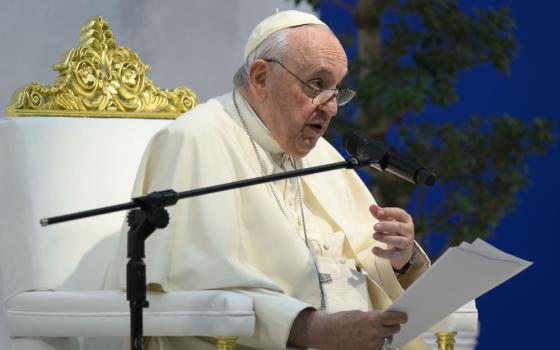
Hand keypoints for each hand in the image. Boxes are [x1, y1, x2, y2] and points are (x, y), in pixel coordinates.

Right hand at [289, 309, 406, 349]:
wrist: (329, 333)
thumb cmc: (342, 320)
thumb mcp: (359, 314)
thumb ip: (373, 317)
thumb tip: (384, 318)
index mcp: (373, 319)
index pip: (395, 318)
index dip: (401, 317)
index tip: (404, 317)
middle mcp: (375, 332)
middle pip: (394, 330)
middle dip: (393, 326)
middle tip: (390, 324)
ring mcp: (372, 344)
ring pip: (387, 340)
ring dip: (384, 336)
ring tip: (375, 332)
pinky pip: (379, 348)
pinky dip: (377, 344)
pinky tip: (369, 340)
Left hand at [370, 204, 414, 269]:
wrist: (402, 248)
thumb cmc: (394, 229)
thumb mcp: (388, 220)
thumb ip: (380, 213)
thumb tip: (371, 206)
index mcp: (406, 219)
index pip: (400, 214)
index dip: (389, 212)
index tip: (379, 212)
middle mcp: (408, 230)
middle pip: (399, 227)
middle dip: (387, 226)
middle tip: (375, 226)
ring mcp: (406, 242)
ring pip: (398, 240)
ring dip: (385, 238)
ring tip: (374, 235)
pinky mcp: (401, 253)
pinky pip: (393, 254)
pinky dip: (383, 253)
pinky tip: (374, 249)